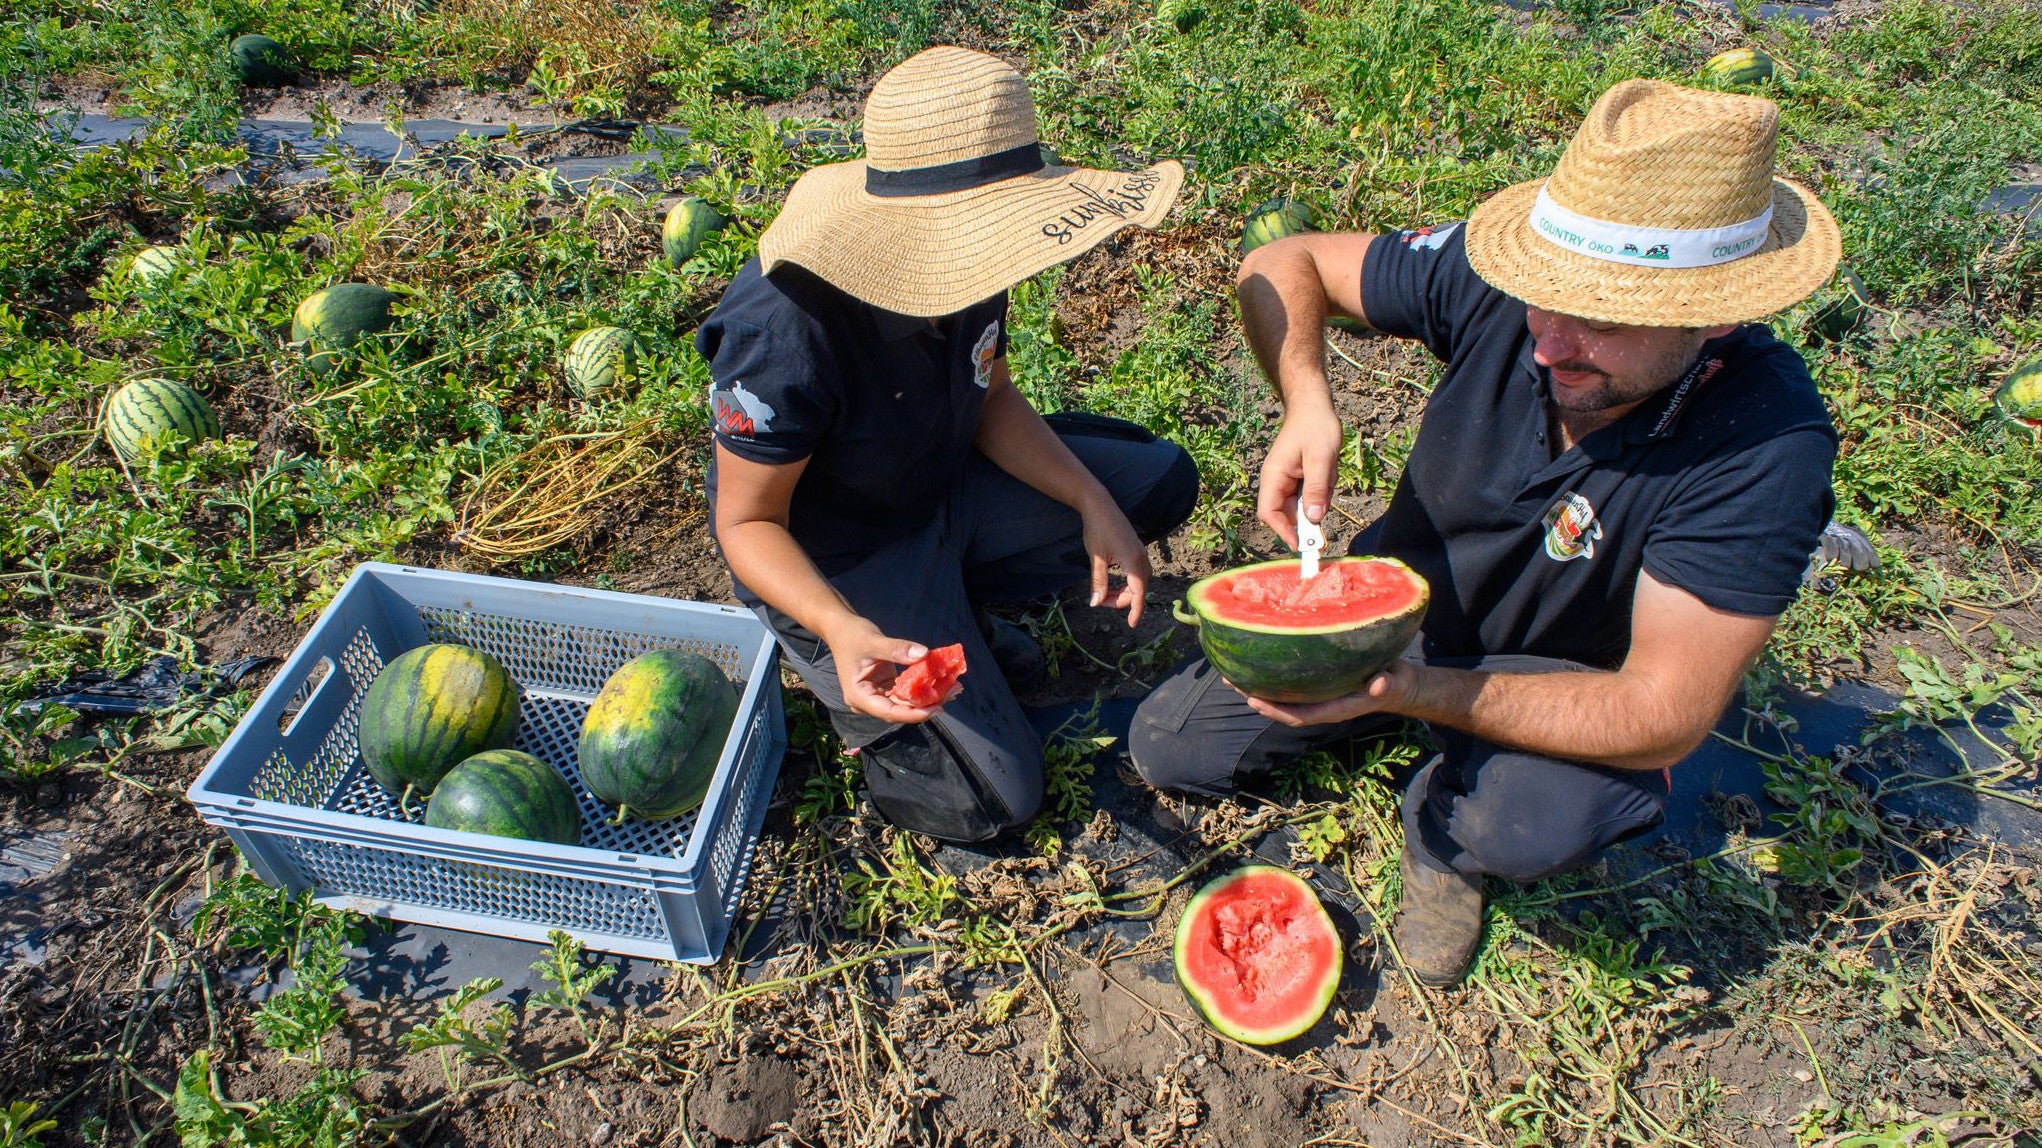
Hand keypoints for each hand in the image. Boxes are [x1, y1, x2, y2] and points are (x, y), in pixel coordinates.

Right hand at [825, 620, 943, 723]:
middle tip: (953, 692)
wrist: (842, 629)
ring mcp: (877, 696)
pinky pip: (906, 693)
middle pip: (901, 711)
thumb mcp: (873, 641)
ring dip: (929, 697)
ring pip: (906, 704)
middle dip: (927, 705)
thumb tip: (924, 654)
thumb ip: (897, 649)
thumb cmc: (852, 635)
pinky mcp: (886, 688)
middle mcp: (868, 701)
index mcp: (859, 696)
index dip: (913, 714)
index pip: (889, 712)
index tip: (936, 708)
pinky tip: (942, 682)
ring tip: (953, 687)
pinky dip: (923, 688)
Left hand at [1081, 499, 1151, 625]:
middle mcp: (1142, 558)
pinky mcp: (1136, 549)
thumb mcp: (1096, 559)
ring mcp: (1141, 553)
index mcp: (1133, 562)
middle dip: (1122, 600)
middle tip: (1101, 600)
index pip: (1138, 593)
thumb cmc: (1096, 530)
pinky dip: (1127, 582)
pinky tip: (1113, 581)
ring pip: (1139, 582)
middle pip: (1139, 589)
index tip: (1131, 624)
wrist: (1099, 505)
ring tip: (1105, 592)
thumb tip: (1096, 603)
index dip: (1135, 610)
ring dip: (1125, 591)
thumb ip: (1099, 583)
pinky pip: (1137, 573)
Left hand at [1240, 659, 1418, 726]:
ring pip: (1282, 697)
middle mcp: (1321, 704)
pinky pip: (1289, 685)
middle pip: (1282, 707)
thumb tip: (1381, 685)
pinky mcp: (1316, 684)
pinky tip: (1255, 663)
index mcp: (1336, 708)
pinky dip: (1270, 677)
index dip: (1276, 711)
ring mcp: (1317, 696)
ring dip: (1256, 687)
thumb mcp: (1393, 683)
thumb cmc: (1393, 683)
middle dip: (1256, 698)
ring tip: (1231, 673)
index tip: (1254, 702)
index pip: (1301, 715)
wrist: (1397, 684)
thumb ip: (1387, 685)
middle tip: (1231, 681)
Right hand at [1257, 406, 1343, 549]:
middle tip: (1327, 508)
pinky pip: (1311, 496)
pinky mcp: (1299, 480)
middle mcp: (1276, 482)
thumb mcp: (1320, 458)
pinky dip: (1323, 490)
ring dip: (1319, 498)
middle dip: (1309, 516)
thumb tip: (1314, 519)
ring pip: (1303, 506)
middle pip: (1288, 514)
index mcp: (1274, 477)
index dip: (1283, 532)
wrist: (1314, 406)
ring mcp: (1287, 481)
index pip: (1269, 513)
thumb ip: (1316, 489)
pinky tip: (1328, 471)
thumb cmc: (1315, 427)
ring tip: (1328, 472)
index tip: (1302, 546)